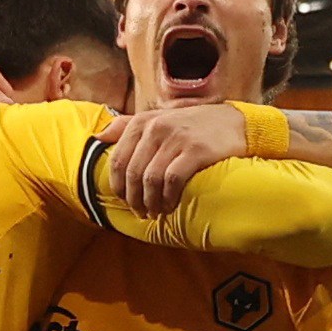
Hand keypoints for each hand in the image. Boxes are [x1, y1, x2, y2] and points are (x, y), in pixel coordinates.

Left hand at [108, 102, 250, 217]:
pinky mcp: (196, 151)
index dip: (118, 186)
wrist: (234, 122)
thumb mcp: (158, 118)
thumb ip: (127, 126)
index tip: (124, 200)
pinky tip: (170, 206)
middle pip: (133, 173)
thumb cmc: (192, 125)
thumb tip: (97, 138)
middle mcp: (157, 128)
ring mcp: (177, 139)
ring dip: (150, 202)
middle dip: (133, 199)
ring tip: (155, 212)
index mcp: (143, 122)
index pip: (118, 160)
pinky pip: (172, 180)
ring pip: (150, 179)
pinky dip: (168, 198)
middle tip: (140, 212)